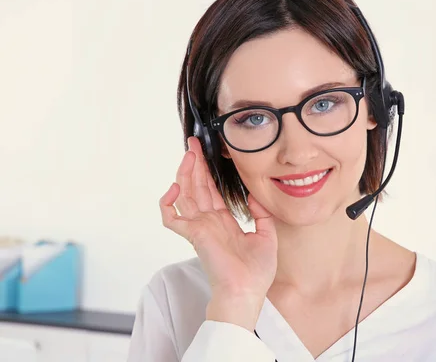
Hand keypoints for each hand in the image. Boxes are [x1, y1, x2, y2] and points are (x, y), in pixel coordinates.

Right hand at [159, 137, 277, 327]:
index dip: (207, 172)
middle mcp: (208, 222)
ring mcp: (199, 227)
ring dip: (184, 173)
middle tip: (193, 143)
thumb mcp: (267, 235)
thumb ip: (261, 213)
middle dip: (194, 164)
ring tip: (188, 154)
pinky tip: (175, 187)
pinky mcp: (193, 235)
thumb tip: (255, 194)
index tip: (206, 154)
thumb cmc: (256, 272)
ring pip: (184, 195)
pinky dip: (168, 203)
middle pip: (196, 187)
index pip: (211, 191)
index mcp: (223, 221)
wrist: (248, 292)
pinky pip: (171, 218)